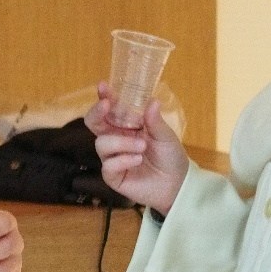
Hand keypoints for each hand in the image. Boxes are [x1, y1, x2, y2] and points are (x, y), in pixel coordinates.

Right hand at [84, 82, 188, 213]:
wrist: (177, 184)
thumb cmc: (170, 157)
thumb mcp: (165, 136)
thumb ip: (155, 120)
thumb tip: (152, 100)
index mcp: (127, 126)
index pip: (110, 109)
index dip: (104, 97)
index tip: (103, 87)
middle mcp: (116, 139)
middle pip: (93, 123)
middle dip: (96, 113)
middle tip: (107, 106)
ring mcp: (112, 158)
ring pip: (101, 144)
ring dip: (122, 142)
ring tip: (142, 147)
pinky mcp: (113, 176)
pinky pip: (108, 165)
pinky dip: (123, 160)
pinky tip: (138, 160)